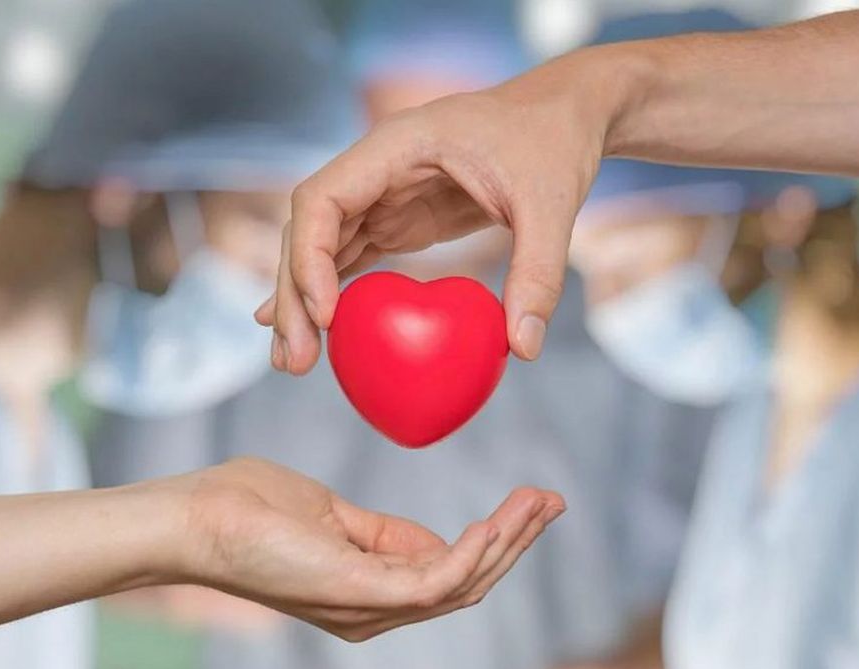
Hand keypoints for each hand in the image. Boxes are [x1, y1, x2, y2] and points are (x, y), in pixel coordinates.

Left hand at [159, 457, 565, 641]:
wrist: (196, 516)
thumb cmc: (248, 508)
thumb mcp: (329, 514)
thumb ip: (379, 531)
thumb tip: (429, 538)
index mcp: (368, 592)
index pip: (448, 575)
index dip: (496, 540)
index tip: (529, 499)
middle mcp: (374, 611)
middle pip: (468, 585)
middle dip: (516, 543)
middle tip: (552, 500)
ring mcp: (368, 606)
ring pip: (463, 585)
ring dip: (509, 541)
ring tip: (540, 501)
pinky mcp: (359, 591)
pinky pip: (437, 579)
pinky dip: (475, 550)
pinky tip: (500, 520)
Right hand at [256, 50, 622, 372]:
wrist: (563, 115)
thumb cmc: (553, 143)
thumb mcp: (552, 203)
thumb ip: (538, 272)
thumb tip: (524, 349)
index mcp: (397, 145)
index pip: (322, 197)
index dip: (310, 255)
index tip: (327, 315)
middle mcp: (375, 168)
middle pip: (307, 229)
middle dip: (294, 294)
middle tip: (297, 361)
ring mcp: (381, 194)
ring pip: (319, 247)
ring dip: (303, 302)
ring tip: (295, 363)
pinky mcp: (397, 218)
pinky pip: (349, 258)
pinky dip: (329, 295)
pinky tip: (316, 334)